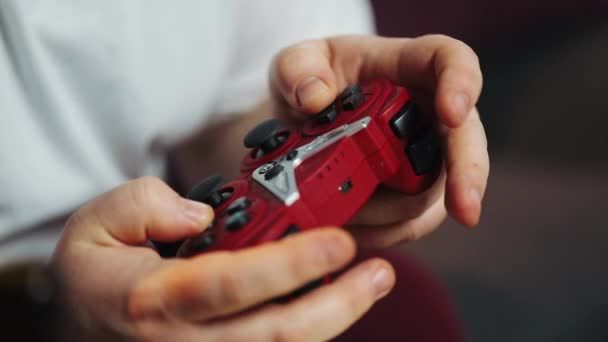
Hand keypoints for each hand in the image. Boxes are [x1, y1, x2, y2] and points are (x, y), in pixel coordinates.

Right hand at [52, 177, 394, 340]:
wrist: (84, 330)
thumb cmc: (94, 277)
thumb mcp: (95, 224)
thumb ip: (145, 205)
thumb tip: (201, 212)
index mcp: (154, 301)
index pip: (229, 285)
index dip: (288, 266)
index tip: (338, 242)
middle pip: (274, 334)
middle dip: (337, 304)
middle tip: (379, 271)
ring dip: (335, 318)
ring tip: (374, 282)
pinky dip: (312, 330)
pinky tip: (338, 301)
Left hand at [270, 34, 488, 246]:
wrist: (298, 123)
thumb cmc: (310, 83)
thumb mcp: (293, 64)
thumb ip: (297, 69)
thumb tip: (315, 98)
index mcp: (408, 66)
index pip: (452, 60)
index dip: (462, 84)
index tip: (453, 112)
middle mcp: (428, 111)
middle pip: (465, 139)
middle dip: (467, 175)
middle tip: (465, 209)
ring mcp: (424, 157)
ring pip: (434, 193)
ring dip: (394, 210)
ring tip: (344, 207)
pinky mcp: (411, 195)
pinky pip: (410, 222)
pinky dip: (381, 231)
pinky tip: (350, 226)